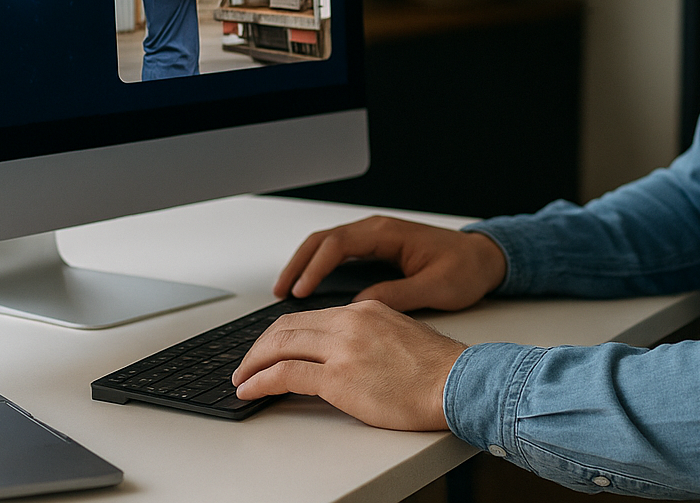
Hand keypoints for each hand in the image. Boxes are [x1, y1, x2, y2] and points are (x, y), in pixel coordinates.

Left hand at [231, 299, 465, 429]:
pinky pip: (285, 375)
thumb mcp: (398, 335)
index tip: (271, 347)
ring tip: (242, 378)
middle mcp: (349, 321)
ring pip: (280, 346)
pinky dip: (260, 381)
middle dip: (260, 346)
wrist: (458, 383)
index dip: (282, 333)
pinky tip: (250, 390)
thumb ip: (367, 336)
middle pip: (287, 326)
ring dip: (253, 363)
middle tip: (247, 363)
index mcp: (364, 309)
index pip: (310, 316)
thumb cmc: (437, 370)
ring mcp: (342, 348)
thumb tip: (343, 353)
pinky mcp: (338, 377)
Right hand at [274, 215, 506, 312]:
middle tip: (280, 292)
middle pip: (323, 240)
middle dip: (298, 263)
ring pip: (327, 245)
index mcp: (388, 234)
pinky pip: (338, 253)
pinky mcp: (377, 250)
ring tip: (286, 291)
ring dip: (304, 264)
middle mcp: (377, 231)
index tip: (300, 290)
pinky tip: (310, 288)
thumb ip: (397, 295)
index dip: (315, 267)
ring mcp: (375, 238)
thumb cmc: (465, 269)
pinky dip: (319, 267)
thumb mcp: (435, 287)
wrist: (484, 258)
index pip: (338, 244)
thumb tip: (359, 306)